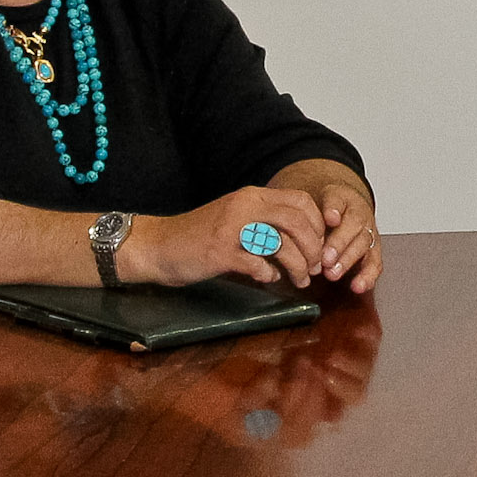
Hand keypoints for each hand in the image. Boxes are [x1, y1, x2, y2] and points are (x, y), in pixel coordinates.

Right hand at [124, 186, 329, 288]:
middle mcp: (244, 207)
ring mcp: (231, 229)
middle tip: (315, 268)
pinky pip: (257, 263)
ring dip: (297, 266)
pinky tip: (267, 279)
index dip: (318, 224)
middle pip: (297, 221)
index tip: (319, 246)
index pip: (300, 200)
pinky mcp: (219, 252)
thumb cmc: (199, 236)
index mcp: (250, 196)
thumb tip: (302, 241)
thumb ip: (265, 222)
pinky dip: (268, 274)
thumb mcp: (235, 218)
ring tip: (299, 280)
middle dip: (313, 248)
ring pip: (281, 243)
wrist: (157, 245)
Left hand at [274, 158, 381, 291]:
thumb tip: (277, 230)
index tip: (329, 218)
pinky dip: (367, 276)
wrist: (337, 212)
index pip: (337, 199)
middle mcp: (356, 212)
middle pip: (353, 224)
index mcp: (339, 196)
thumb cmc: (319, 212)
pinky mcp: (373, 249)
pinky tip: (357, 286)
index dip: (333, 209)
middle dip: (339, 242)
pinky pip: (374, 262)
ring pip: (363, 243)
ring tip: (332, 273)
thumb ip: (296, 216)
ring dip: (348, 259)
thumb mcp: (306, 205)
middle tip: (325, 258)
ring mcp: (367, 230)